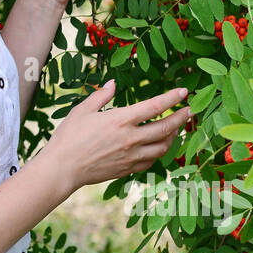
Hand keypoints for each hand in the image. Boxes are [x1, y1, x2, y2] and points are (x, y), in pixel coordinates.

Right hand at [44, 82, 191, 193]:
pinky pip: (151, 161)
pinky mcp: (128, 169)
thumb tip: (113, 84)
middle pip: (166, 128)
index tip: (184, 92)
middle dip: (181, 118)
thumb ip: (100, 96)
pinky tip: (158, 146)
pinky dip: (159, 152)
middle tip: (190, 111)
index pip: (155, 106)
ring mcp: (131, 156)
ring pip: (163, 147)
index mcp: (120, 120)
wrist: (63, 168)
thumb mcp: (82, 110)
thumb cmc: (69, 137)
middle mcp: (131, 138)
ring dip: (173, 136)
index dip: (172, 98)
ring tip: (176, 129)